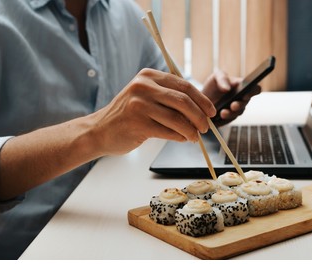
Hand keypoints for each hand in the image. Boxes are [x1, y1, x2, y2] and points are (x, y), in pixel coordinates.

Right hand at [90, 68, 215, 154]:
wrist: (100, 131)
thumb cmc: (127, 116)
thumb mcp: (145, 97)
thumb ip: (168, 97)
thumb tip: (200, 110)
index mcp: (149, 75)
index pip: (184, 85)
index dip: (202, 99)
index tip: (212, 111)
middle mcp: (143, 86)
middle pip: (183, 100)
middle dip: (200, 116)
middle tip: (206, 127)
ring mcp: (139, 104)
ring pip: (177, 118)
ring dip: (191, 130)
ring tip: (195, 137)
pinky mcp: (138, 123)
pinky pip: (168, 131)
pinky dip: (180, 136)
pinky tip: (183, 139)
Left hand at [202, 69, 260, 125]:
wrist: (203, 98)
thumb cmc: (213, 85)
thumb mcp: (215, 77)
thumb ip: (222, 78)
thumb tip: (227, 89)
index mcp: (242, 87)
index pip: (254, 89)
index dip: (253, 92)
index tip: (245, 94)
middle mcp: (241, 99)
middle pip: (245, 103)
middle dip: (239, 105)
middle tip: (233, 105)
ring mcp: (236, 110)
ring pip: (237, 113)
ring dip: (230, 114)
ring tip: (222, 113)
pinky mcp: (228, 119)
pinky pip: (227, 121)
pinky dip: (222, 121)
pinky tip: (216, 120)